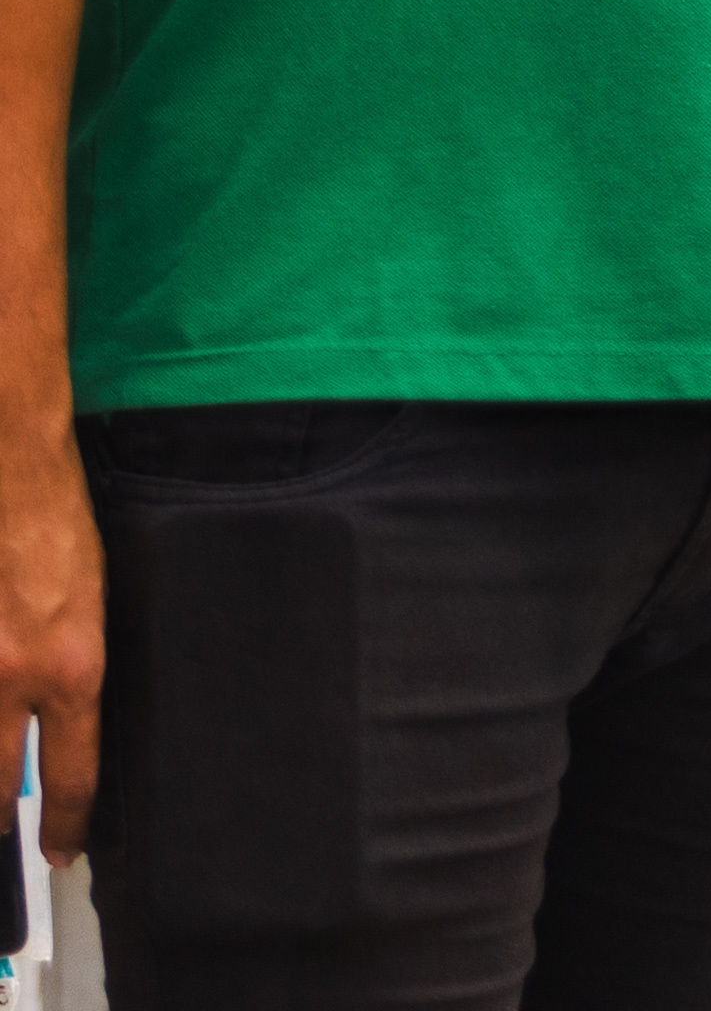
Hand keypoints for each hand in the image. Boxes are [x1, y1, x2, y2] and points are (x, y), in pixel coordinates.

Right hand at [1, 431, 86, 861]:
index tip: (62, 852)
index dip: (67, 825)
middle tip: (3, 831)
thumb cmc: (58, 525)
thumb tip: (61, 718)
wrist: (10, 468)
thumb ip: (71, 670)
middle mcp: (12, 677)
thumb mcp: (90, 606)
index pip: (73, 775)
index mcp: (72, 667)